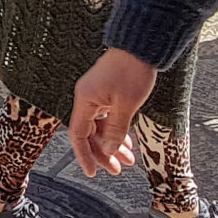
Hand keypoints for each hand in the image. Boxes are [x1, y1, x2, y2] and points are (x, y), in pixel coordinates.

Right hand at [69, 48, 156, 176]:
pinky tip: (127, 142)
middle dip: (102, 154)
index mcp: (85, 100)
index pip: (78, 135)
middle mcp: (87, 99)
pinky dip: (117, 131)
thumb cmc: (132, 70)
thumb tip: (110, 151)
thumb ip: (117, 129)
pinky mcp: (107, 93)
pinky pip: (108, 118)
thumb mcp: (126, 105)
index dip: (84, 155)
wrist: (140, 46)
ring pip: (101, 127)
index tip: (92, 172)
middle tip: (116, 170)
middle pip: (89, 134)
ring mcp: (97, 96)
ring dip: (113, 144)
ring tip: (128, 160)